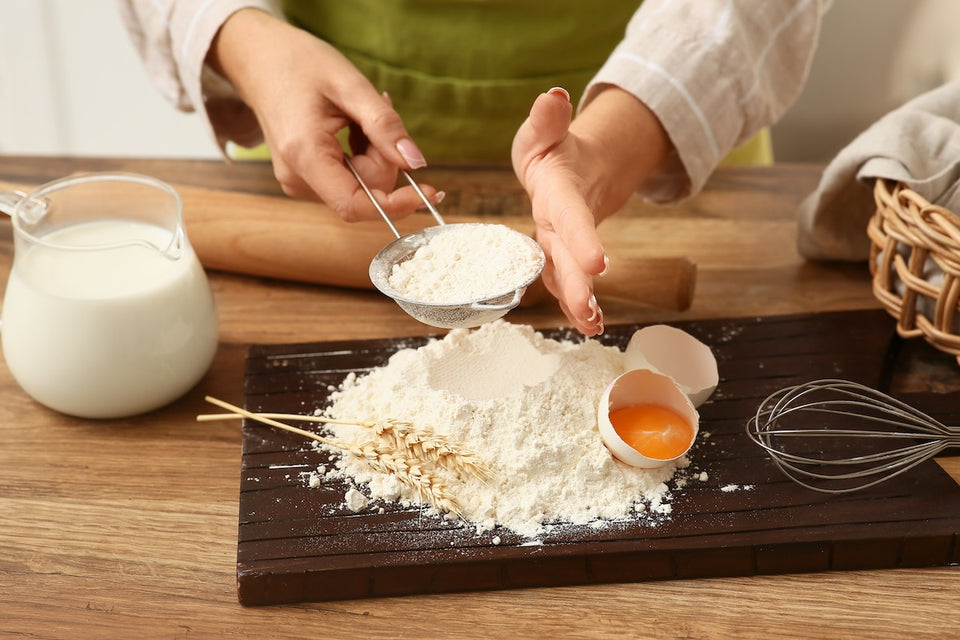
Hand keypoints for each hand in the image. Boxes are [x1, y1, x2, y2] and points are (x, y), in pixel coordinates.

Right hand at [207, 9, 439, 221]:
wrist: (259, 60)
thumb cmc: (299, 64)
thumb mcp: (350, 85)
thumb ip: (384, 126)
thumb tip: (416, 162)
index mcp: (304, 156)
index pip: (355, 205)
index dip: (396, 205)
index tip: (428, 191)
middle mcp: (297, 178)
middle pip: (364, 192)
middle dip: (384, 160)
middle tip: (377, 115)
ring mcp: (298, 181)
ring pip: (361, 187)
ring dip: (373, 155)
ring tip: (357, 116)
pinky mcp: (305, 178)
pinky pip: (349, 179)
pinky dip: (362, 156)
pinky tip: (350, 127)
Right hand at [511, 86, 671, 334]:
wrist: (553, 172)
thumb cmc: (550, 150)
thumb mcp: (548, 130)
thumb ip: (549, 118)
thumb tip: (554, 96)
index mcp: (552, 194)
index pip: (567, 218)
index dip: (580, 240)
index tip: (597, 264)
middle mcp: (549, 226)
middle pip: (560, 258)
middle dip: (573, 284)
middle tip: (589, 308)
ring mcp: (556, 246)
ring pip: (562, 279)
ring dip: (577, 303)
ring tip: (593, 325)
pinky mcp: (565, 260)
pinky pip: (570, 287)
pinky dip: (581, 308)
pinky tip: (595, 327)